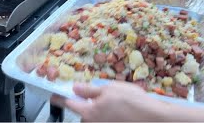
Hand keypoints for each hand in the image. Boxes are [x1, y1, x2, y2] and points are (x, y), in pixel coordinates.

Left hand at [51, 81, 168, 121]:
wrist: (154, 118)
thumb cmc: (133, 102)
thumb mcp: (109, 89)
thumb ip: (89, 90)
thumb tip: (75, 88)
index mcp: (89, 111)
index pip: (67, 103)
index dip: (59, 97)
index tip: (53, 95)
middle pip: (81, 112)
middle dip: (86, 104)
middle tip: (100, 96)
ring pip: (93, 117)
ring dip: (98, 110)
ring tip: (115, 104)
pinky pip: (102, 120)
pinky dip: (106, 115)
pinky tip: (119, 111)